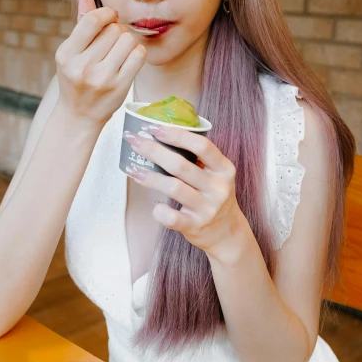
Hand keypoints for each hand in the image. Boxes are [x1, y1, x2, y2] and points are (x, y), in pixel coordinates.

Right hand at [54, 0, 146, 128]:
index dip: (106, 14)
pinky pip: (139, 55)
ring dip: (128, 42)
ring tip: (120, 51)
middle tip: (113, 41)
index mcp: (66, 54)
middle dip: (117, 30)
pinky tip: (129, 59)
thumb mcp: (71, 52)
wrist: (79, 115)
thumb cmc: (76, 78)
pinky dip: (137, 53)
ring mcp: (102, 78)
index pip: (93, 20)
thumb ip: (81, 21)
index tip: (109, 17)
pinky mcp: (120, 87)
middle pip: (114, 29)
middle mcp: (82, 66)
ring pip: (128, 40)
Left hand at [123, 124, 248, 260]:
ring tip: (134, 169)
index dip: (177, 135)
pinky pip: (171, 217)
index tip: (155, 128)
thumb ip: (198, 159)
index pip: (202, 146)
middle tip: (136, 142)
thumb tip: (161, 137)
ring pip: (173, 188)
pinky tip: (154, 205)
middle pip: (181, 165)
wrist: (227, 232)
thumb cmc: (214, 197)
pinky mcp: (195, 226)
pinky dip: (158, 210)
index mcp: (224, 169)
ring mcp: (207, 208)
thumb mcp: (216, 175)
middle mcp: (218, 188)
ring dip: (150, 177)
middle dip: (154, 151)